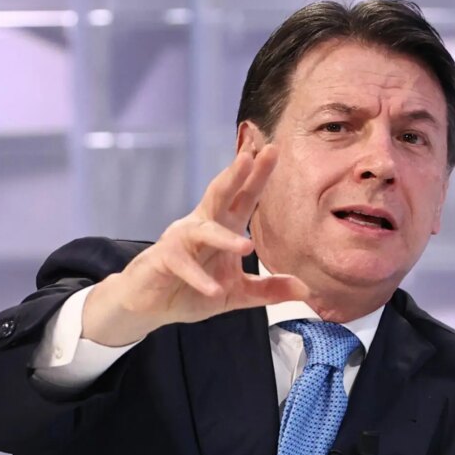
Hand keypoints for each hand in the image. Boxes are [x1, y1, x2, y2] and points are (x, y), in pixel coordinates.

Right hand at [82, 145, 309, 345]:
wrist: (149, 304)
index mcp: (223, 226)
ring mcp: (182, 240)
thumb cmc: (192, 289)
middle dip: (235, 175)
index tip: (272, 149)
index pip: (244, 197)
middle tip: (252, 155)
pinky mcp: (165, 260)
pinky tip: (215, 290)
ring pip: (203, 231)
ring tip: (246, 246)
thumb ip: (268, 289)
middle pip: (220, 194)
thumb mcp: (237, 293)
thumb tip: (305, 289)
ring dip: (223, 239)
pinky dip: (199, 279)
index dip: (257, 175)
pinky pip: (183, 266)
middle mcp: (202, 225)